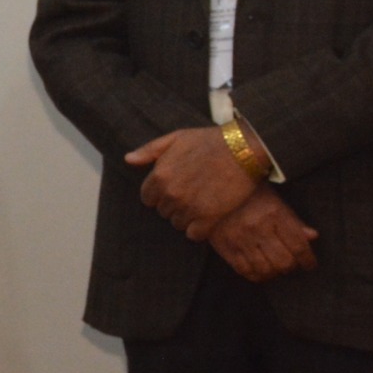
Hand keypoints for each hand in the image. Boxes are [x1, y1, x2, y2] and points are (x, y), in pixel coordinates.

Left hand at [127, 126, 259, 239]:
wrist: (244, 149)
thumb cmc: (210, 141)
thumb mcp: (176, 138)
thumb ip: (149, 151)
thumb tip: (128, 159)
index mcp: (160, 176)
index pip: (147, 198)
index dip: (160, 194)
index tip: (175, 188)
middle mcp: (171, 194)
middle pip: (163, 211)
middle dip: (174, 204)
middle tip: (193, 193)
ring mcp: (189, 207)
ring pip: (178, 223)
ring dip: (187, 216)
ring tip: (202, 202)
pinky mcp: (208, 218)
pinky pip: (194, 234)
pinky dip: (200, 229)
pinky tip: (209, 216)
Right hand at [208, 187, 317, 281]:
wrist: (213, 191)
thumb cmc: (249, 194)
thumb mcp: (275, 201)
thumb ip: (294, 221)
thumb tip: (312, 237)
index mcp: (274, 213)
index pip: (298, 245)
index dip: (308, 260)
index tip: (309, 265)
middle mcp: (258, 227)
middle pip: (283, 261)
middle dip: (291, 267)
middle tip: (291, 265)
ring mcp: (240, 239)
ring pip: (265, 269)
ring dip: (274, 273)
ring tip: (275, 269)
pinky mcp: (225, 247)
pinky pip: (245, 270)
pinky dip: (256, 275)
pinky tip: (260, 271)